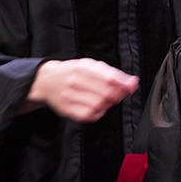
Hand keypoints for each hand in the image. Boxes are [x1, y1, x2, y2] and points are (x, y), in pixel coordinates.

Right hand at [22, 58, 138, 122]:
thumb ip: (112, 73)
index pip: (109, 78)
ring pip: (98, 106)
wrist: (47, 80)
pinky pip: (88, 115)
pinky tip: (98, 108)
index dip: (124, 85)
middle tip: (119, 95)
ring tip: (108, 100)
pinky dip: (98, 113)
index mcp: (82, 68)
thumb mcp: (90, 66)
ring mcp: (69, 96)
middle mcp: (74, 81)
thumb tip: (132, 82)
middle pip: (105, 94)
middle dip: (117, 96)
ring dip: (108, 105)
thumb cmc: (73, 72)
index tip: (131, 87)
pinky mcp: (66, 109)